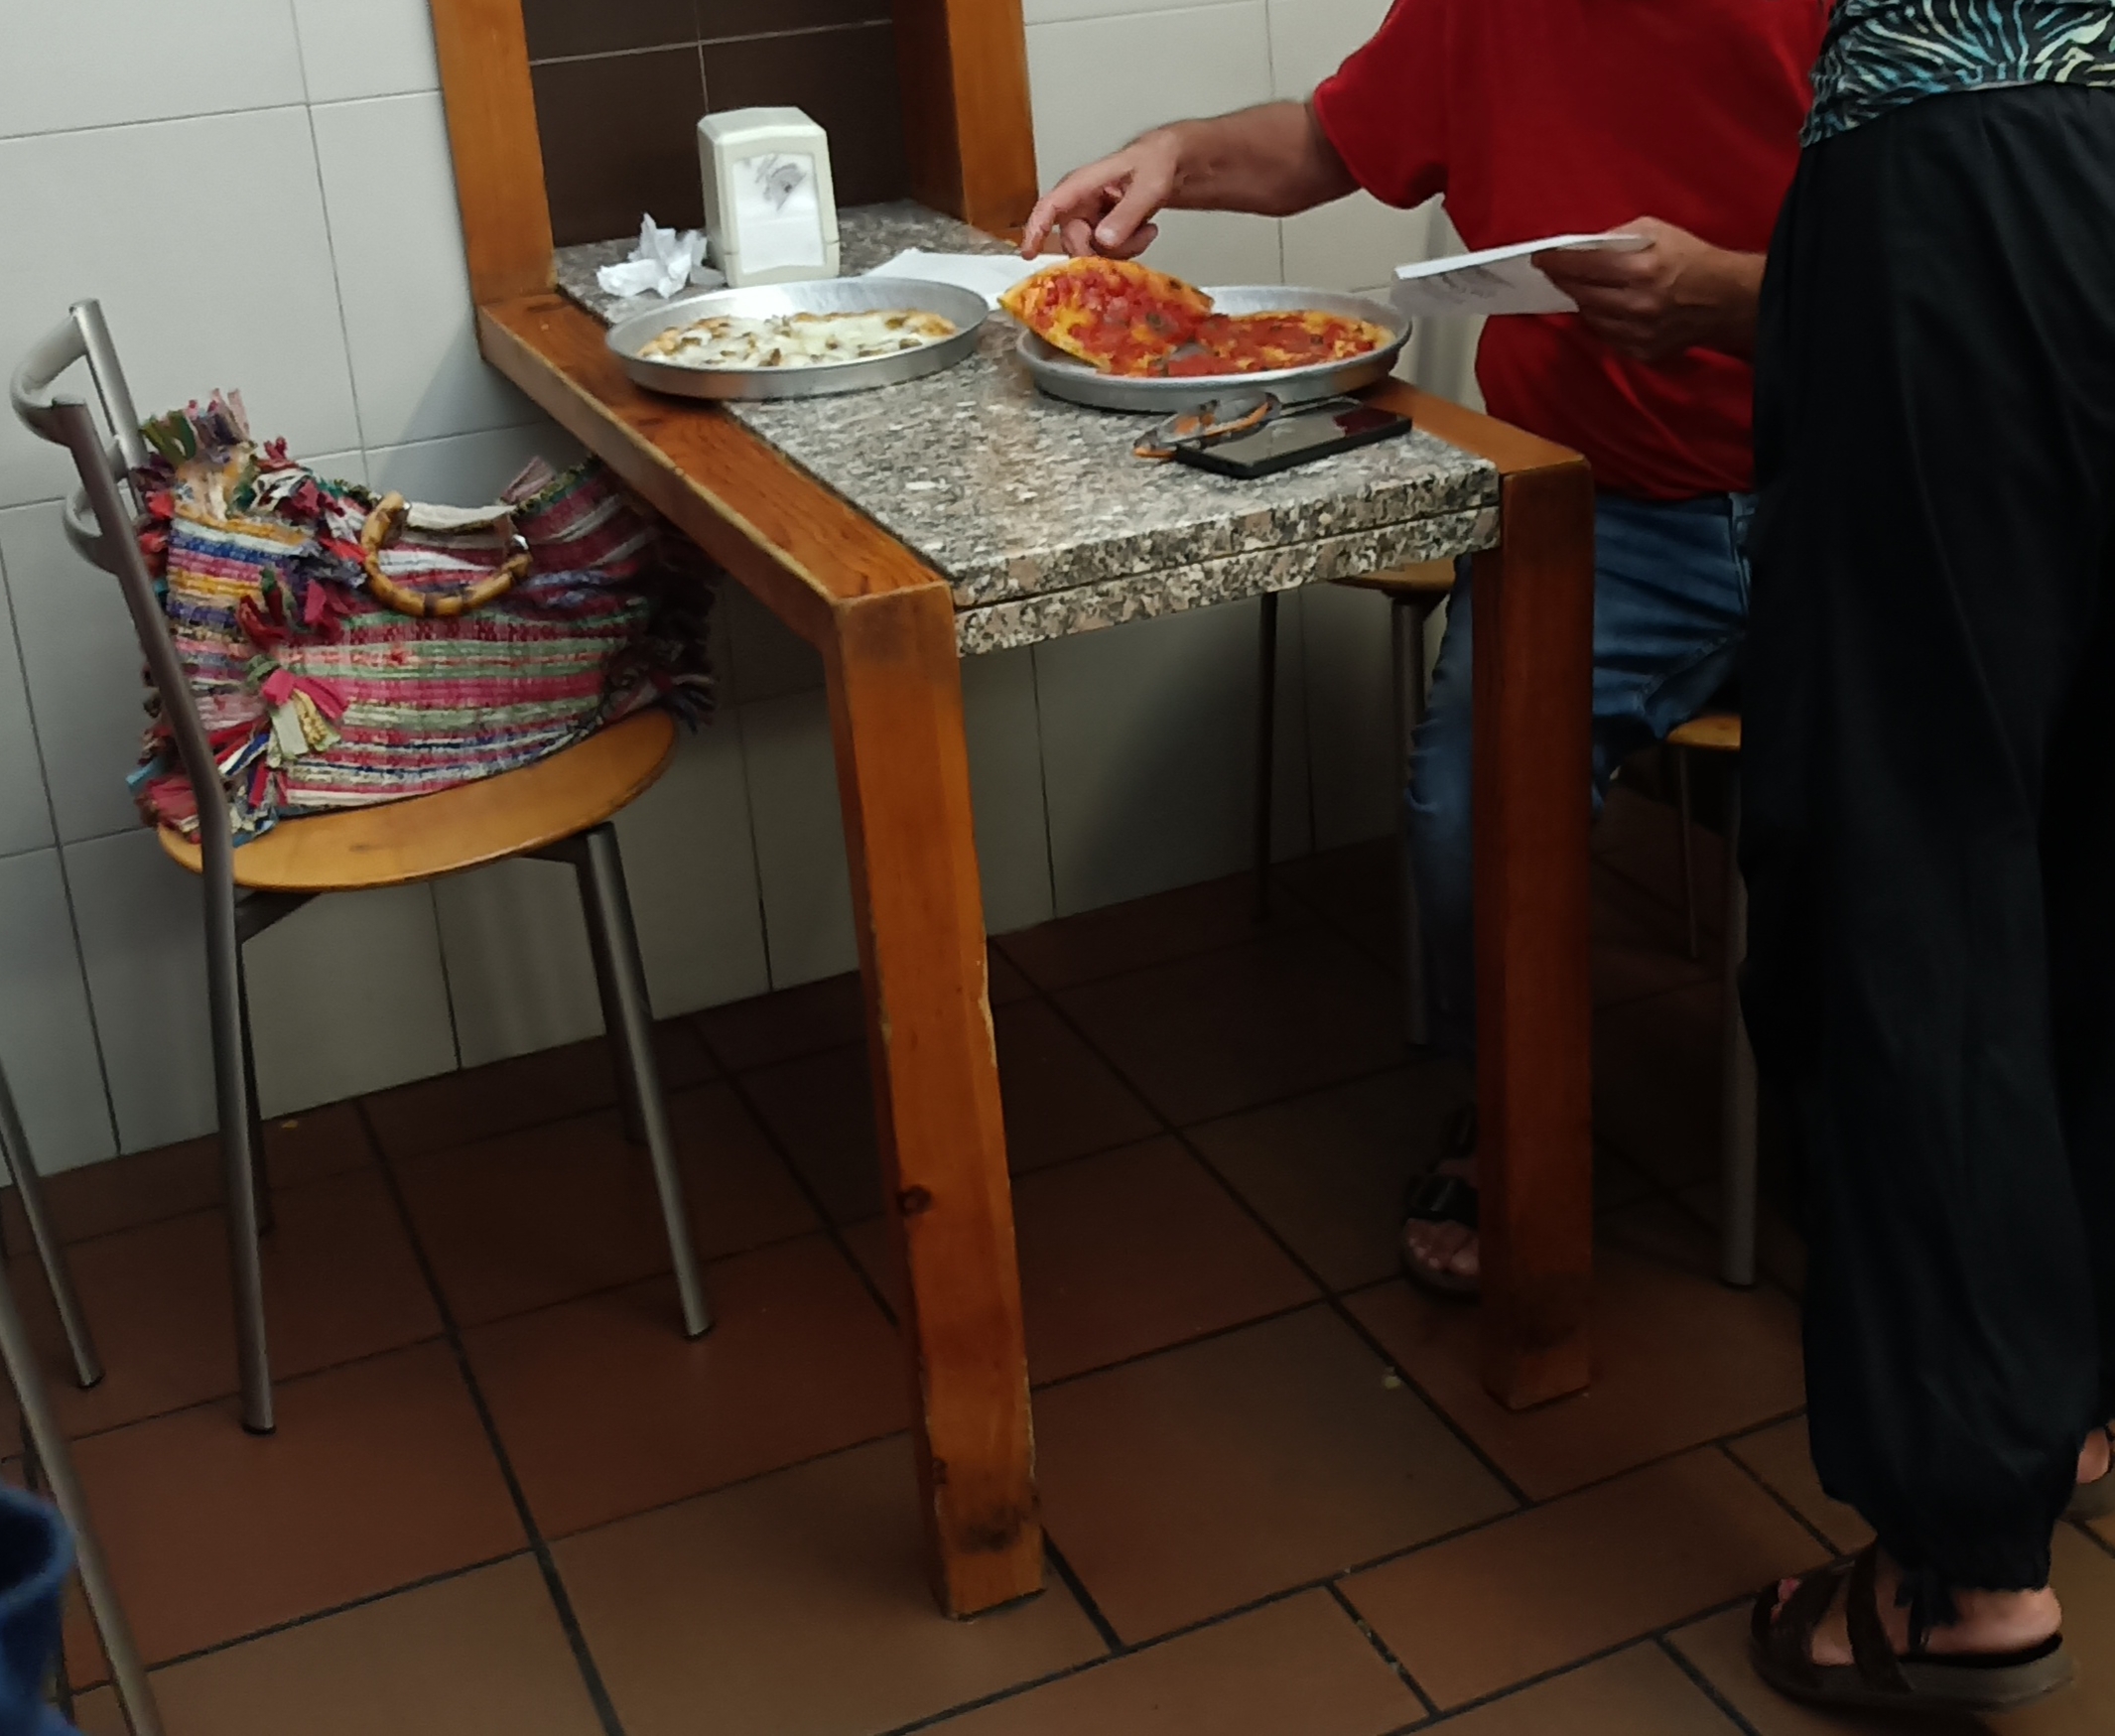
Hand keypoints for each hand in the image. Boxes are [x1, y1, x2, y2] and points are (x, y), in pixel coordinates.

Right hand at [1020, 130, 1182, 259]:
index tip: (1029, 253)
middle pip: (1074, 242)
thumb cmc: (1153, 163)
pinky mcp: (1099, 234)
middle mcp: (1078, 205)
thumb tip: (1104, 240)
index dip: (1035, 230)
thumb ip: (1128, 213)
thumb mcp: (1149, 186)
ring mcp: (1088, 221)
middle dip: (1104, 250)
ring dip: (1122, 251)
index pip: (1050, 206)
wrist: (1166, 165)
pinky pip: (1105, 255)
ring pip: (1092, 254)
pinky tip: (1144, 232)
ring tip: (1146, 230)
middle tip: (1135, 240)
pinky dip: (1127, 251)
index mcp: (1081, 184)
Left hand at [1534, 216, 1762, 361]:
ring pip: (1592, 319)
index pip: (1583, 267)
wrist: (1727, 299)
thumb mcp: (1657, 231)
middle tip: (1554, 272)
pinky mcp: (1643, 352)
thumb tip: (1585, 246)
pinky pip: (1608, 336)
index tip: (1540, 259)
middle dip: (1565, 282)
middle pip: (1582, 295)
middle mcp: (1636, 305)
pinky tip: (1608, 308)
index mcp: (1641, 270)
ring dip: (1584, 303)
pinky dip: (1603, 322)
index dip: (1557, 263)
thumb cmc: (1692, 258)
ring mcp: (1639, 333)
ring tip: (1584, 288)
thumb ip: (1619, 238)